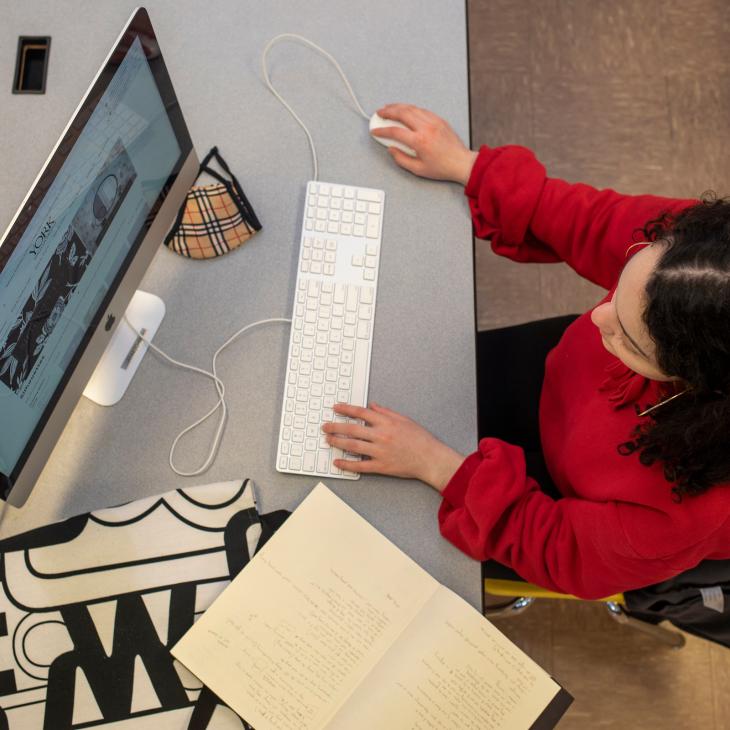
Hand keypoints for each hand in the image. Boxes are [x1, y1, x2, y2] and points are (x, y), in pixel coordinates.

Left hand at [321, 402, 464, 491]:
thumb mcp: (404, 420)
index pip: (361, 413)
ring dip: (338, 442)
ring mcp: (380, 452)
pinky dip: (347, 464)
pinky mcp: (381, 466)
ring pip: (353, 446)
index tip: (336, 408)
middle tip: (325, 426)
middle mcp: (381, 436)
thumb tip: (371, 406)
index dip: (346, 409)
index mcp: (386, 423)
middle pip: (352, 429)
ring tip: (328, 440)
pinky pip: (360, 465)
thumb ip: (386, 412)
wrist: (430, 459)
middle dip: (335, 427)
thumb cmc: (420, 439)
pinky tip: (338, 461)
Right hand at [371, 103, 477, 184]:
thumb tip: (391, 149)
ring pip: (412, 108)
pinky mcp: (439, 120)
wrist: (461, 163)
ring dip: (398, 107)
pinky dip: (411, 108)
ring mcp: (433, 121)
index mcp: (419, 141)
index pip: (395, 132)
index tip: (375, 130)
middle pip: (402, 113)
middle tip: (379, 113)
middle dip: (388, 111)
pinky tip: (405, 110)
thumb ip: (401, 159)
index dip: (382, 130)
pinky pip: (421, 110)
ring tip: (389, 108)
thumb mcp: (418, 169)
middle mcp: (426, 128)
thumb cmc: (442, 168)